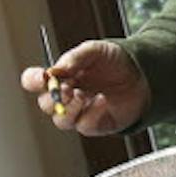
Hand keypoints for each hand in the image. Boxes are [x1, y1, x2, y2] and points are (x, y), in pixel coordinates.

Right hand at [20, 40, 148, 135]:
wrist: (142, 76)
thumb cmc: (115, 62)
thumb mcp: (95, 51)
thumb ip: (74, 58)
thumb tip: (55, 70)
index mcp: (60, 76)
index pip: (34, 81)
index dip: (33, 80)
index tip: (43, 77)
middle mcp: (65, 96)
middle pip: (45, 104)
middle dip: (54, 97)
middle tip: (68, 88)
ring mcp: (79, 112)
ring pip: (61, 120)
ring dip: (70, 108)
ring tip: (83, 95)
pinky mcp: (94, 125)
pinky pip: (84, 125)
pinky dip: (91, 113)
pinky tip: (102, 101)